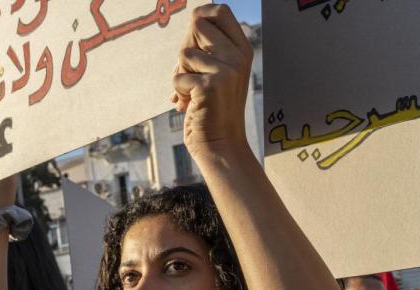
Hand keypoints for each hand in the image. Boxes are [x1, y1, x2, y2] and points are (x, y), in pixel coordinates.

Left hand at [171, 4, 253, 160]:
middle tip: (191, 74)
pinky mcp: (210, 86)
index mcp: (242, 50)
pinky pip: (177, 77)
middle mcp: (238, 56)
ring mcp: (226, 70)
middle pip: (197, 25)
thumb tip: (193, 20)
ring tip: (194, 95)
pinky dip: (178, 93)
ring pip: (184, 53)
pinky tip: (191, 105)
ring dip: (180, 75)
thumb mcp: (216, 73)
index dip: (200, 15)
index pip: (220, 11)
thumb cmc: (212, 109)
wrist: (220, 145)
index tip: (192, 29)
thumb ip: (206, 50)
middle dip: (185, 48)